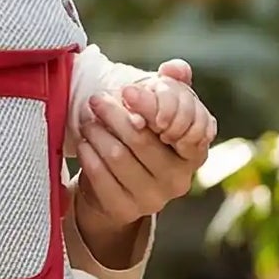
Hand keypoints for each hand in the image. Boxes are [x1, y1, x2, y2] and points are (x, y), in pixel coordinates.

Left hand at [70, 60, 213, 249]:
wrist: (116, 188)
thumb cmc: (142, 142)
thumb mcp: (158, 114)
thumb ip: (171, 87)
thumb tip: (174, 68)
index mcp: (193, 152)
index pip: (183, 128)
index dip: (153, 107)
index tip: (127, 91)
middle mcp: (179, 180)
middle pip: (142, 139)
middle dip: (115, 115)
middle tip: (96, 99)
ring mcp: (153, 199)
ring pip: (119, 157)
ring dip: (98, 133)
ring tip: (87, 120)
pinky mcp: (126, 210)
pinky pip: (101, 178)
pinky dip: (89, 156)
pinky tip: (84, 144)